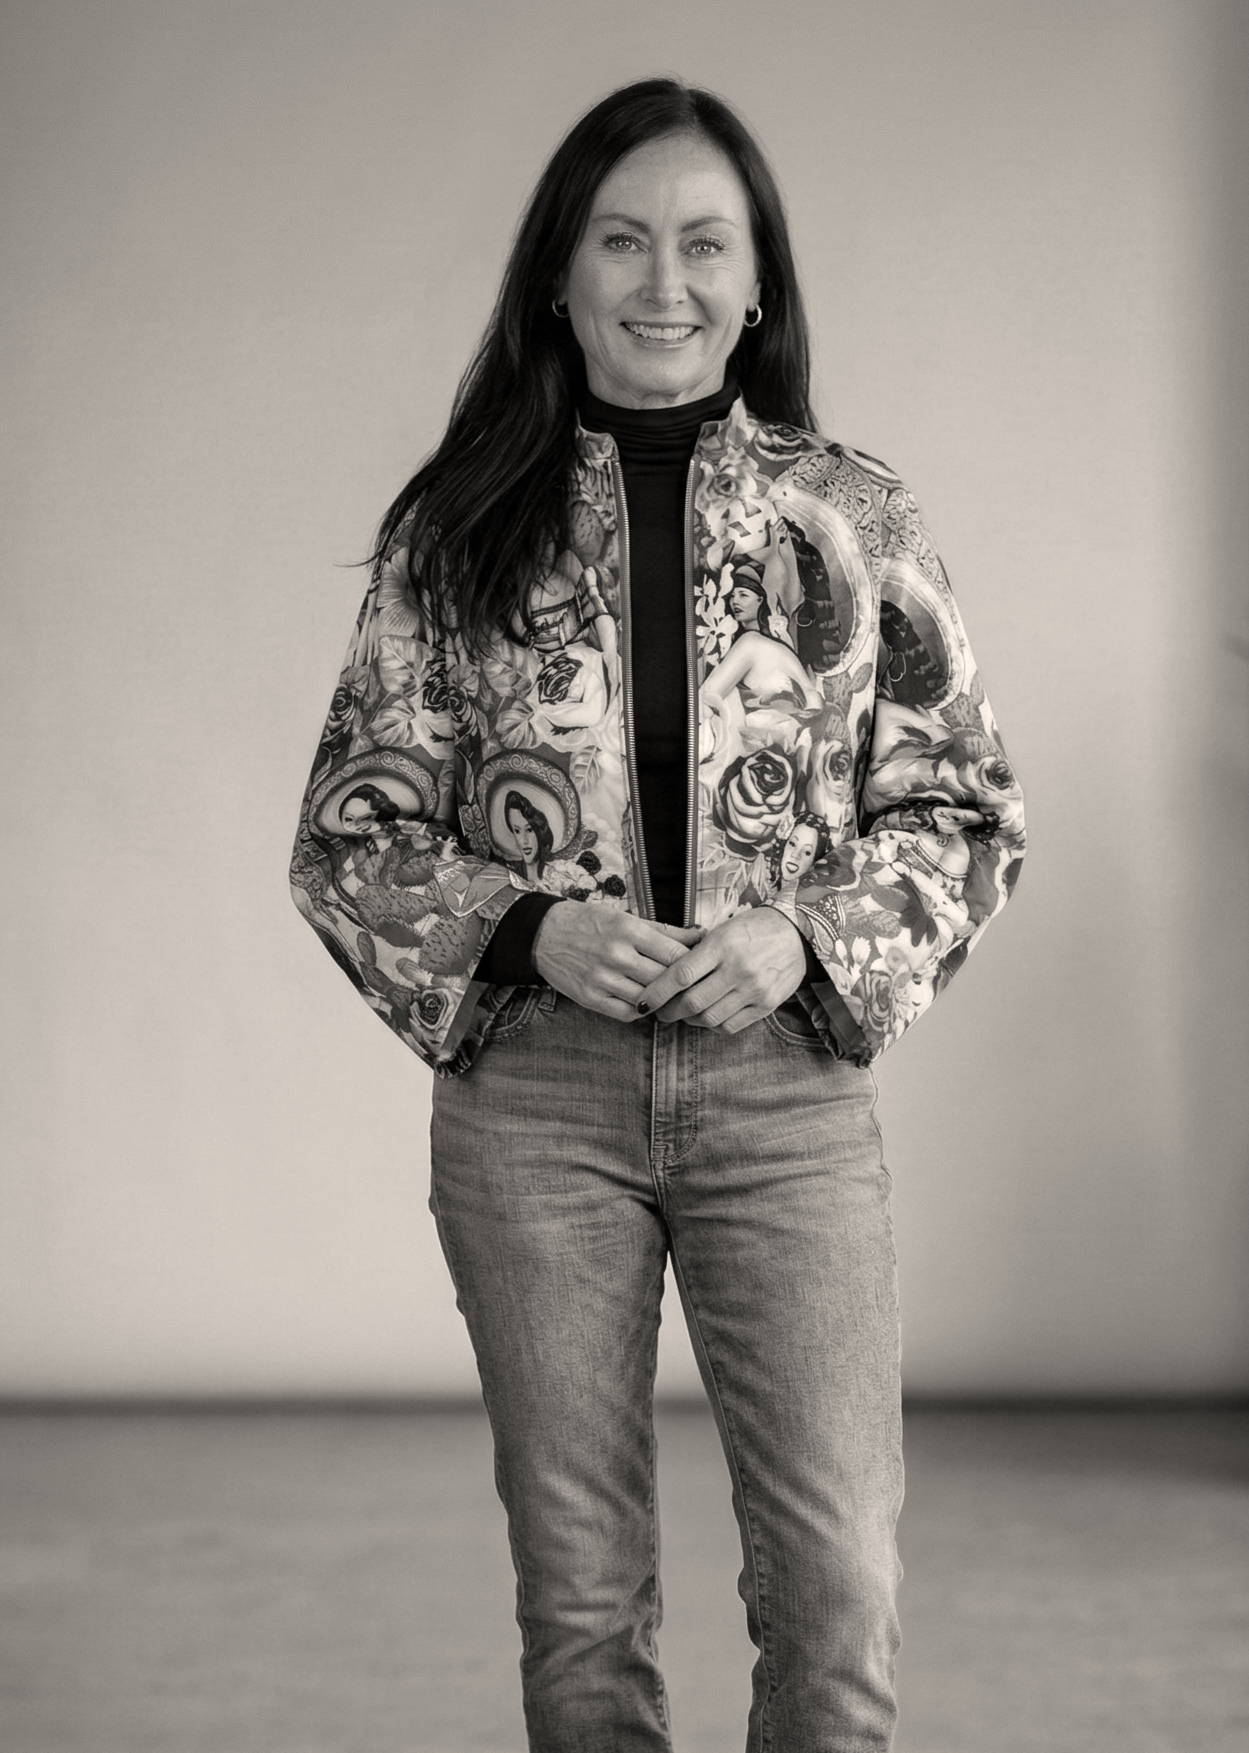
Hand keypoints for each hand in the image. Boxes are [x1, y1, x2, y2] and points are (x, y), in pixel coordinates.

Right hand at [533, 902, 703, 1022]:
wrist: (543, 934)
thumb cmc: (589, 922)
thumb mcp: (626, 918)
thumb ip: (665, 930)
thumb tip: (701, 935)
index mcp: (628, 930)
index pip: (676, 954)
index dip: (693, 963)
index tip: (700, 966)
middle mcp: (616, 955)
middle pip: (665, 979)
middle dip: (682, 984)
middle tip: (692, 986)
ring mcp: (602, 979)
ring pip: (648, 999)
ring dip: (662, 1000)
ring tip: (670, 996)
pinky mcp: (590, 998)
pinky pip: (627, 1013)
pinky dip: (642, 1010)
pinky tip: (645, 1001)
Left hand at [634, 907, 806, 1034]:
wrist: (797, 934)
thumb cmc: (753, 928)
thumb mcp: (723, 929)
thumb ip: (696, 952)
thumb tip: (662, 974)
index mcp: (723, 945)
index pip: (681, 975)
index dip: (657, 992)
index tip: (643, 1002)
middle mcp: (738, 969)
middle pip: (692, 1002)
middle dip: (669, 1011)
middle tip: (660, 1011)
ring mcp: (754, 990)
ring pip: (709, 1018)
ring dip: (690, 1020)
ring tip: (683, 1013)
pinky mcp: (766, 1005)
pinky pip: (730, 1025)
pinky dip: (713, 1024)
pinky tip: (707, 1016)